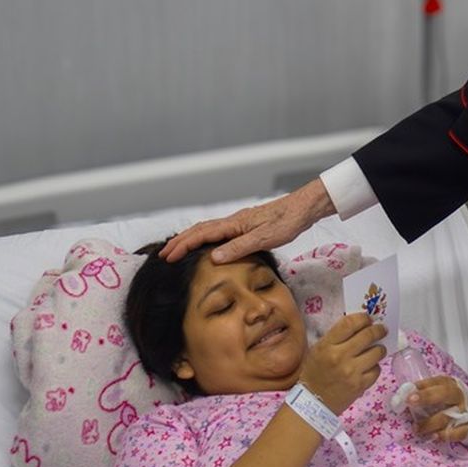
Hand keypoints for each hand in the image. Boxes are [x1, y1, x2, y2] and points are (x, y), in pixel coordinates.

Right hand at [161, 179, 334, 263]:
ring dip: (190, 239)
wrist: (304, 208)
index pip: (201, 235)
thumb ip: (238, 248)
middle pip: (199, 230)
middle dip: (180, 242)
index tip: (168, 256)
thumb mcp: (264, 238)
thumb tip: (212, 258)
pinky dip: (205, 238)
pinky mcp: (246, 225)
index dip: (183, 246)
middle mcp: (233, 221)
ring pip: (207, 230)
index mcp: (234, 224)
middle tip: (163, 255)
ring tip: (177, 249)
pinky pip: (218, 231)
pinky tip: (207, 245)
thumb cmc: (287, 221)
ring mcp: (239, 222)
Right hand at [298, 313, 387, 415]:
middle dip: (378, 330)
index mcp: (327, 346)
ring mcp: (352, 372)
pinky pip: (377, 370)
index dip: (362, 318)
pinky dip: (375, 367)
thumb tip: (361, 325)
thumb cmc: (315, 373)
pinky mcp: (360, 385)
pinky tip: (369, 367)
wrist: (314, 402)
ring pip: (377, 352)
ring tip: (376, 349)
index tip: (368, 319)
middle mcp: (340, 357)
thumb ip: (337, 337)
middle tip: (381, 329)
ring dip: (379, 349)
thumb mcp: (319, 350)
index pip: (349, 323)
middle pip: (367, 335)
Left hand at [408, 376, 467, 445]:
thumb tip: (401, 399)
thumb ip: (428, 397)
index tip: (407, 390)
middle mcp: (459, 396)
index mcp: (451, 385)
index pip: (437, 381)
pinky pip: (455, 432)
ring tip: (417, 428)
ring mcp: (466, 412)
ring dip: (429, 423)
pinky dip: (443, 434)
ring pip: (446, 416)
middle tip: (410, 401)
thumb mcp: (445, 397)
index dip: (422, 385)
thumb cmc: (456, 408)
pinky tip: (434, 436)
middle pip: (444, 393)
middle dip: (426, 396)